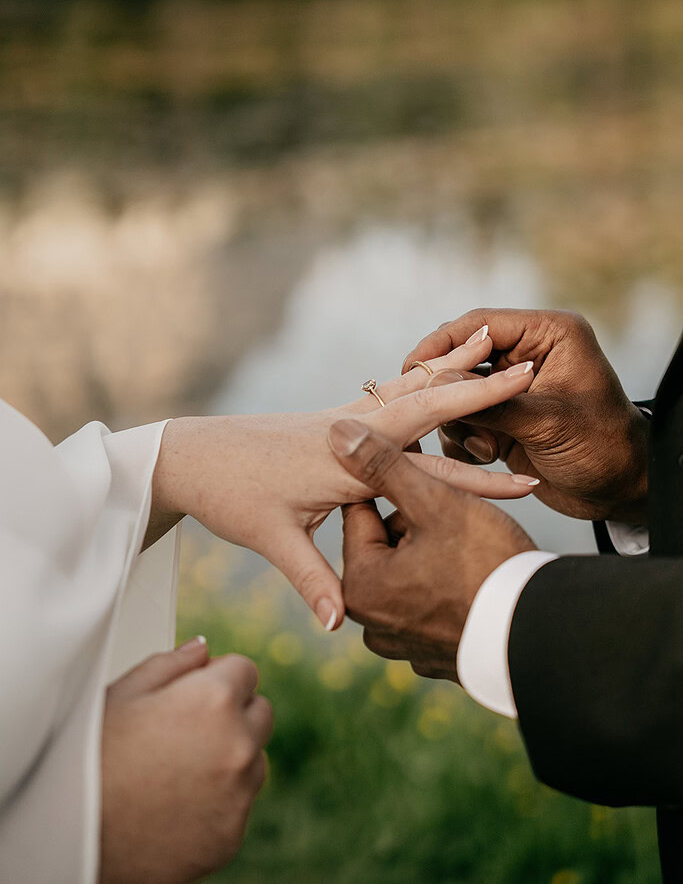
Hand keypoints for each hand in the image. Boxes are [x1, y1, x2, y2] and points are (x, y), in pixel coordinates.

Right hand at [100, 638, 271, 883]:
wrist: (70, 839)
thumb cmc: (88, 760)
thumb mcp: (122, 694)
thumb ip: (171, 663)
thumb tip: (201, 650)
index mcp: (215, 700)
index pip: (246, 669)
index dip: (218, 676)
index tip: (196, 690)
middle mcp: (238, 745)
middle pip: (260, 713)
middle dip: (234, 713)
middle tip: (188, 728)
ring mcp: (239, 794)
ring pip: (254, 761)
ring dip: (231, 758)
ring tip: (178, 769)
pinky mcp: (231, 836)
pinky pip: (239, 806)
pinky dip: (219, 802)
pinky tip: (176, 804)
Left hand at [150, 329, 538, 629]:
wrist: (192, 453)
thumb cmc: (230, 495)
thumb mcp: (270, 539)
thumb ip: (310, 578)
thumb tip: (337, 624)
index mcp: (345, 462)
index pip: (425, 469)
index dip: (479, 478)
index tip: (528, 480)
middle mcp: (349, 430)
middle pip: (427, 404)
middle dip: (479, 389)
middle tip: (527, 368)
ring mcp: (342, 418)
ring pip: (408, 388)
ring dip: (451, 367)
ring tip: (488, 340)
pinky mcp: (333, 418)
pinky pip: (388, 392)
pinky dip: (419, 377)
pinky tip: (432, 369)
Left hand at [328, 420, 534, 680]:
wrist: (544, 631)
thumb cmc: (489, 563)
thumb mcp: (435, 503)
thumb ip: (384, 466)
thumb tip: (340, 433)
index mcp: (360, 586)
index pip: (362, 510)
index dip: (394, 481)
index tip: (419, 465)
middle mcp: (370, 622)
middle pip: (383, 542)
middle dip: (414, 518)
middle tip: (452, 507)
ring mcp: (401, 643)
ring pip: (407, 568)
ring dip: (431, 547)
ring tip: (467, 536)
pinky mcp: (429, 654)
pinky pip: (428, 602)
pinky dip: (445, 583)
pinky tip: (473, 571)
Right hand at [403, 309, 648, 523]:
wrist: (620, 491)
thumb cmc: (602, 448)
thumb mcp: (547, 423)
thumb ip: (493, 403)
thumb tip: (438, 387)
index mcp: (548, 335)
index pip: (482, 325)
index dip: (443, 344)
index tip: (412, 368)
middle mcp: (527, 354)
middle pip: (462, 357)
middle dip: (448, 391)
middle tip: (430, 416)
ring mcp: (512, 387)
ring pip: (456, 392)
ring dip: (460, 422)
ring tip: (486, 450)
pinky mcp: (503, 417)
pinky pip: (463, 419)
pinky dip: (463, 440)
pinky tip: (484, 459)